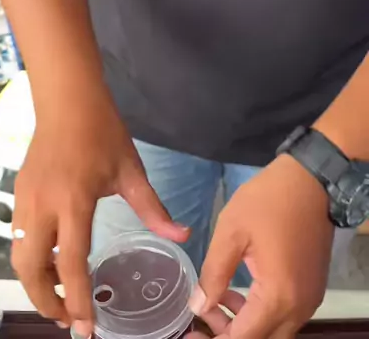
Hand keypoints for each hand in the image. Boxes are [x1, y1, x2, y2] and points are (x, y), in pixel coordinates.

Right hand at [11, 82, 188, 331]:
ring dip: (36, 283)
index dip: (78, 300)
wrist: (67, 99)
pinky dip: (31, 260)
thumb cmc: (102, 131)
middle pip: (32, 270)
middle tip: (69, 319)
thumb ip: (153, 208)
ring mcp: (25, 199)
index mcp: (74, 201)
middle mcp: (43, 205)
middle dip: (46, 302)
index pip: (71, 263)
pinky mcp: (18, 192)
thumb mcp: (131, 170)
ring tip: (61, 296)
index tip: (85, 329)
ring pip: (20, 257)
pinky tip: (51, 262)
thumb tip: (184, 236)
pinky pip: (19, 238)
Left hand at [190, 154, 334, 338]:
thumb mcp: (231, 232)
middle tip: (203, 313)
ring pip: (274, 331)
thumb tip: (199, 306)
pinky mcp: (311, 289)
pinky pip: (285, 316)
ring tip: (217, 300)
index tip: (191, 333)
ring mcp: (309, 300)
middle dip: (229, 334)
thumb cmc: (268, 201)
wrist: (310, 180)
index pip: (244, 338)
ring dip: (245, 325)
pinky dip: (261, 313)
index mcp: (278, 296)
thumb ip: (214, 274)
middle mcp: (299, 308)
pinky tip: (239, 292)